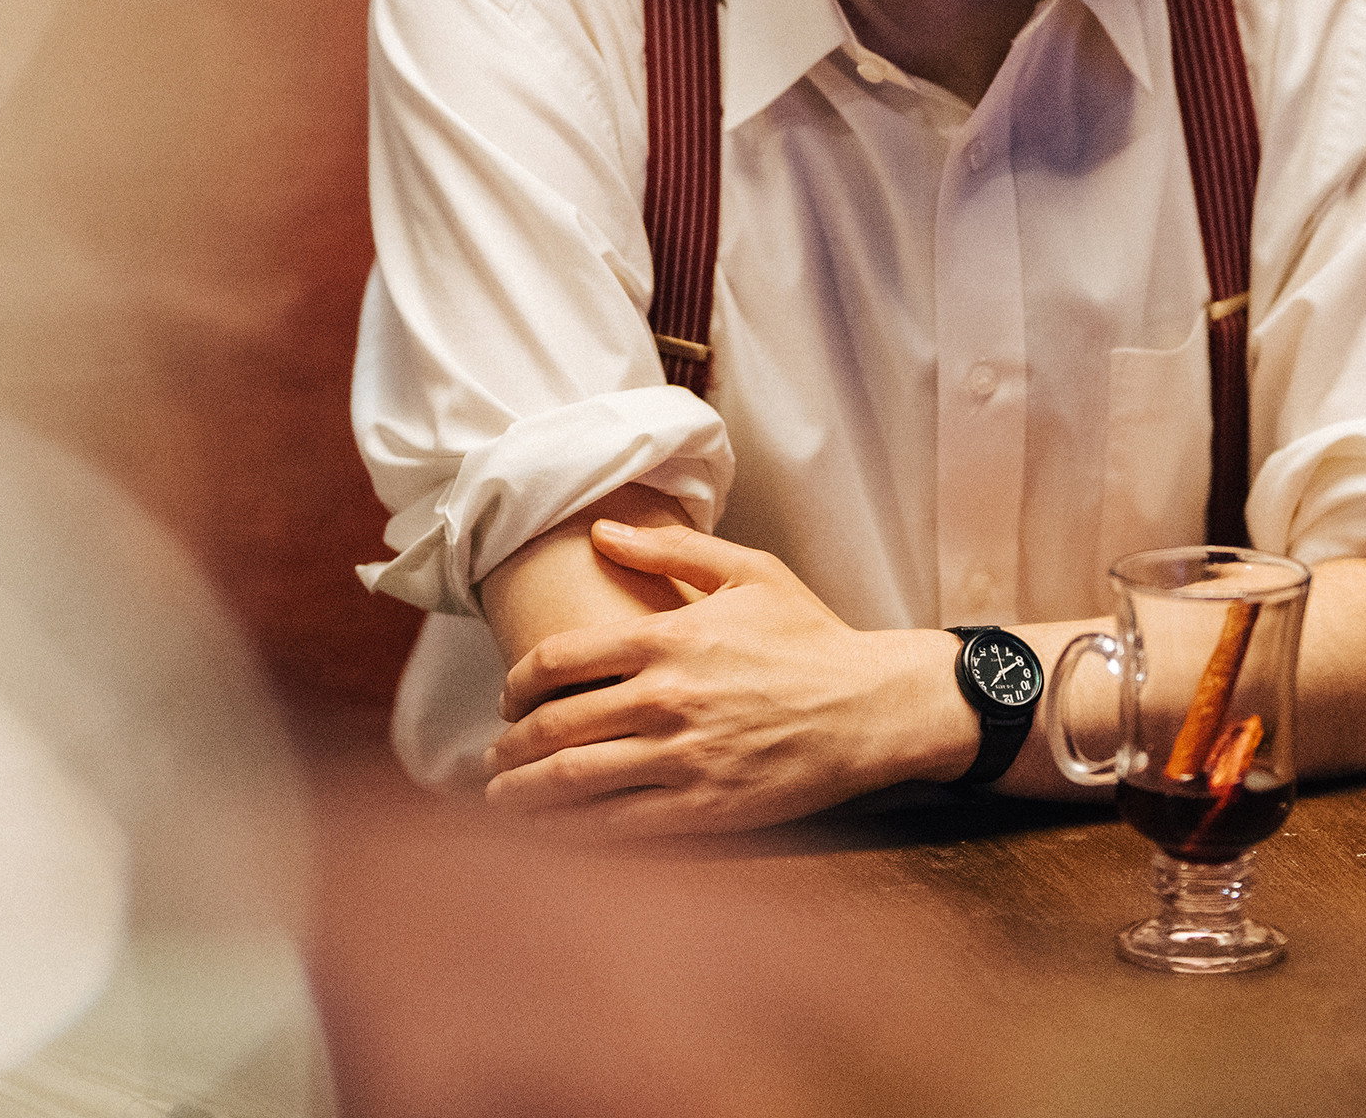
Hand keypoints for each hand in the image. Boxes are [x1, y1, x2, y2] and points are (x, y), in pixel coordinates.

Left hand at [484, 522, 971, 834]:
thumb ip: (670, 550)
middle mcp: (667, 699)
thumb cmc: (812, 636)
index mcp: (670, 638)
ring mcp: (684, 758)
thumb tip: (601, 532)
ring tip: (501, 799)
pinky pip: (618, 826)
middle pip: (554, 726)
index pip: (559, 660)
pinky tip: (550, 834)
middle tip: (493, 756)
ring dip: (523, 794)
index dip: (517, 682)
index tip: (507, 696)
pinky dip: (572, 833)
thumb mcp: (749, 572)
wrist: (873, 707)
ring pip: (574, 782)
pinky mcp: (705, 808)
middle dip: (509, 746)